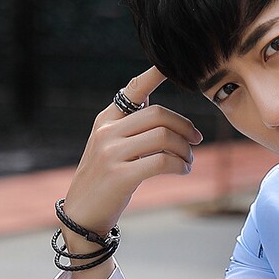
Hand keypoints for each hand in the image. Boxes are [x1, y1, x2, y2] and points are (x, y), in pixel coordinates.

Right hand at [62, 67, 202, 238]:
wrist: (83, 213)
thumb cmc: (105, 180)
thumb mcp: (111, 147)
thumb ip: (129, 127)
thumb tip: (155, 108)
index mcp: (106, 120)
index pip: (132, 89)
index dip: (153, 75)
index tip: (169, 65)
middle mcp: (107, 132)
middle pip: (158, 115)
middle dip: (185, 126)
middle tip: (196, 140)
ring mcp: (112, 153)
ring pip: (164, 137)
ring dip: (185, 150)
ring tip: (188, 161)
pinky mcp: (121, 175)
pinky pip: (162, 161)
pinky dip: (180, 165)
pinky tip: (183, 170)